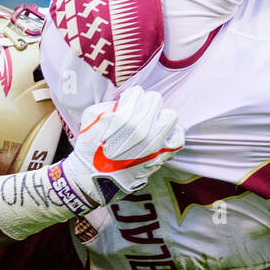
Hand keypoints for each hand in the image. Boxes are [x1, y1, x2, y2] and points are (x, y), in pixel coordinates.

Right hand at [62, 86, 183, 205]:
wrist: (94, 177)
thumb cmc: (90, 146)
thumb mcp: (92, 116)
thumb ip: (110, 103)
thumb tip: (127, 100)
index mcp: (125, 115)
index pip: (138, 92)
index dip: (130, 98)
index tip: (125, 106)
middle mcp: (143, 127)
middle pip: (155, 99)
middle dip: (145, 104)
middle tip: (137, 114)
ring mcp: (155, 142)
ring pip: (170, 115)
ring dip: (160, 117)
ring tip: (151, 124)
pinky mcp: (162, 155)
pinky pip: (178, 137)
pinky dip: (172, 134)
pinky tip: (162, 135)